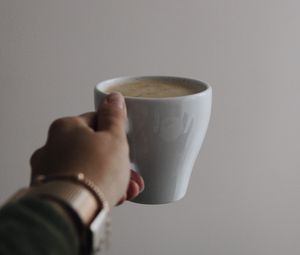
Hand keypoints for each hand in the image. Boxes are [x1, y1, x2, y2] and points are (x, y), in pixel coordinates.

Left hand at [30, 93, 143, 207]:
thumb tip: (113, 98)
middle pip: (91, 149)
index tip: (124, 145)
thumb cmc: (95, 170)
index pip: (94, 122)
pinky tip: (111, 198)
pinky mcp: (50, 191)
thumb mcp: (114, 138)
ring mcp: (48, 170)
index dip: (113, 134)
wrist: (73, 210)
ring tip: (127, 191)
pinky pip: (77, 186)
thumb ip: (114, 116)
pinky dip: (94, 190)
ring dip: (108, 178)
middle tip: (131, 175)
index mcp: (65, 127)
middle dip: (115, 162)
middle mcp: (51, 146)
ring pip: (86, 169)